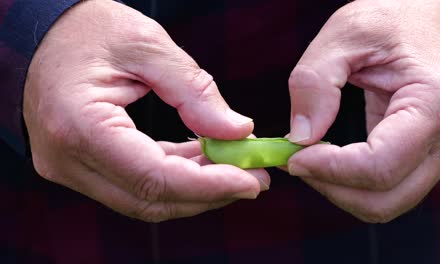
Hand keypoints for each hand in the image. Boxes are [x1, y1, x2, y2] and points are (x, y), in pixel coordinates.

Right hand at [23, 0, 269, 221]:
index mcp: (80, 126)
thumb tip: (238, 131)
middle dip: (208, 194)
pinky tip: (203, 160)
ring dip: (194, 188)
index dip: (208, 185)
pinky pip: (134, 183)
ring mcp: (70, 167)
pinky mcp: (81, 166)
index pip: (153, 177)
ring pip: (144, 198)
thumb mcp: (147, 46)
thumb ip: (195, 92)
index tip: (251, 181)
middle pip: (150, 198)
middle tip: (253, 180)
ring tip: (235, 168)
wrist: (46, 33)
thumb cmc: (89, 29)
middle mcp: (67, 159)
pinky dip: (173, 176)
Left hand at [287, 0, 439, 221]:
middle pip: (386, 198)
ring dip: (342, 189)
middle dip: (332, 188)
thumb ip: (316, 82)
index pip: (380, 166)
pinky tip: (330, 158)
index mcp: (433, 102)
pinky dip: (354, 182)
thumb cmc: (395, 16)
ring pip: (388, 201)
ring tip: (311, 159)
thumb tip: (301, 136)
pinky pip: (390, 185)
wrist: (431, 16)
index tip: (293, 157)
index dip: (329, 169)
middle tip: (297, 162)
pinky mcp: (429, 152)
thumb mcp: (346, 33)